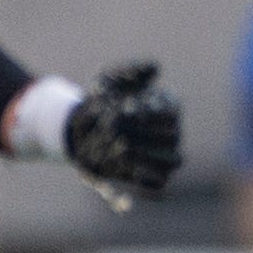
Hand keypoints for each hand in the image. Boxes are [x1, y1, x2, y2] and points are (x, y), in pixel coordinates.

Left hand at [66, 62, 182, 204]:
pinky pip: (160, 184)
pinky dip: (147, 178)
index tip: (125, 107)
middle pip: (172, 136)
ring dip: (148, 155)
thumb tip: (156, 68)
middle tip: (114, 125)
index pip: (172, 111)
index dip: (150, 111)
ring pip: (173, 161)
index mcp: (167, 106)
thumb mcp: (111, 79)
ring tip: (121, 146)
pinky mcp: (147, 175)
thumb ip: (132, 72)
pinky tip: (127, 167)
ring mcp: (161, 155)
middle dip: (143, 131)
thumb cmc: (101, 99)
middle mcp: (170, 131)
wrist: (79, 124)